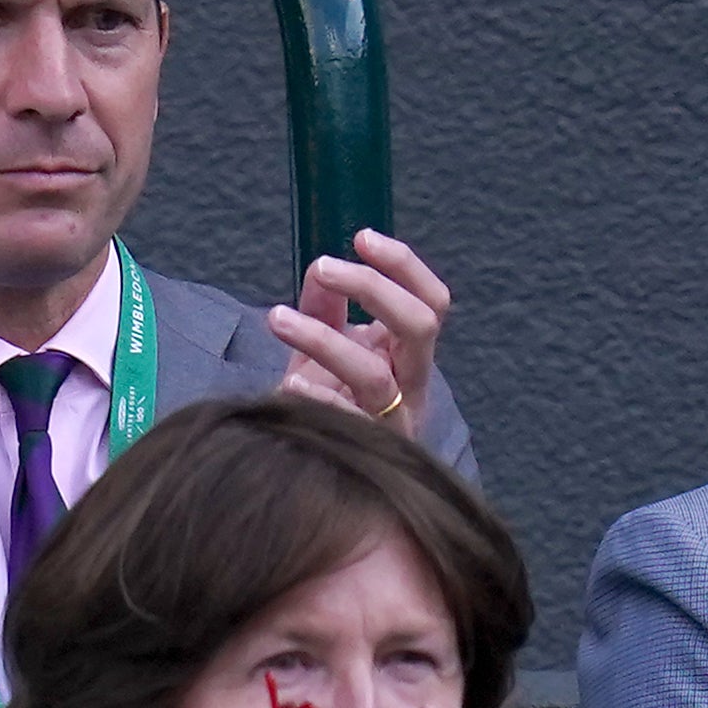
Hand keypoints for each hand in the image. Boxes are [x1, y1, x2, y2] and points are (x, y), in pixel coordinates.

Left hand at [266, 229, 452, 443]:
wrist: (326, 470)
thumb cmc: (331, 402)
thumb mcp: (327, 351)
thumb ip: (327, 310)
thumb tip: (319, 268)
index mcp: (410, 352)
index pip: (431, 300)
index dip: (404, 266)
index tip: (362, 238)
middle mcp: (413, 383)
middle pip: (419, 325)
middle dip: (373, 288)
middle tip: (322, 267)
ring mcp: (393, 421)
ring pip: (374, 375)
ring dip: (323, 340)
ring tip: (277, 319)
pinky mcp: (367, 453)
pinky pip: (347, 423)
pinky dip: (318, 401)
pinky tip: (289, 388)